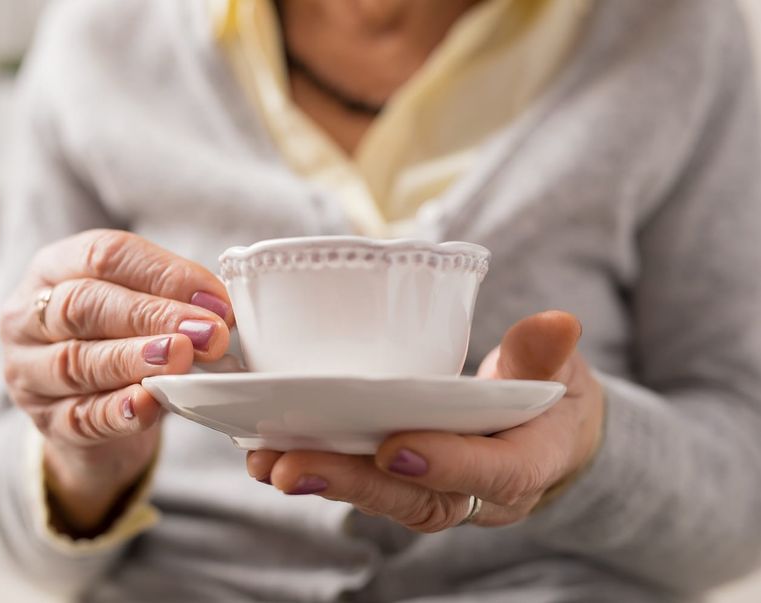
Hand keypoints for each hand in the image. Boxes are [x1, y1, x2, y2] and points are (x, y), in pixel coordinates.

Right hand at [0, 230, 232, 532]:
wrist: (92, 408)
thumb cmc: (119, 339)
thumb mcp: (139, 305)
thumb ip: (173, 299)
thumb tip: (220, 308)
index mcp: (55, 267)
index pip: (104, 255)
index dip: (164, 274)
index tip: (216, 298)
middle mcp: (29, 315)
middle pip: (83, 304)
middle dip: (151, 315)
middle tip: (205, 332)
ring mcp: (28, 371)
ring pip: (76, 361)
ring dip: (135, 359)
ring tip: (181, 359)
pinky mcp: (43, 422)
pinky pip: (79, 417)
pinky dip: (117, 411)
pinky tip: (147, 404)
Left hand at [246, 311, 604, 530]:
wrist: (543, 436)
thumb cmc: (549, 397)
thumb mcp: (560, 371)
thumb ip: (545, 354)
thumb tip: (559, 324)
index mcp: (525, 465)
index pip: (494, 474)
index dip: (446, 464)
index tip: (394, 446)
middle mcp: (477, 493)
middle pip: (418, 501)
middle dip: (353, 484)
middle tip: (291, 466)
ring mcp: (437, 491)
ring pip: (381, 498)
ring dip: (322, 480)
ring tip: (266, 462)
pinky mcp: (403, 481)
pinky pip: (363, 483)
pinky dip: (318, 469)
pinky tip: (268, 454)